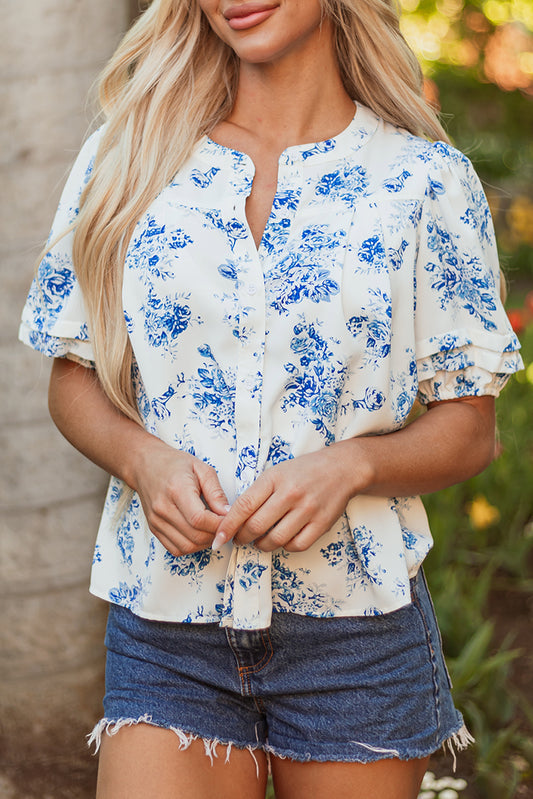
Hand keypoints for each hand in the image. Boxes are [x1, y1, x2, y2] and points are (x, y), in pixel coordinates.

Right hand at [131, 439, 229, 556]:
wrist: (146, 465)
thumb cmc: (174, 464)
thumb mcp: (202, 469)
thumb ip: (216, 492)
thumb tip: (228, 513)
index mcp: (177, 489)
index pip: (200, 519)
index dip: (219, 525)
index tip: (230, 520)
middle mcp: (163, 508)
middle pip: (195, 536)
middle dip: (215, 535)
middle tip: (224, 525)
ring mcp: (156, 521)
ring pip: (187, 546)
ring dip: (205, 543)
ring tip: (212, 529)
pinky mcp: (154, 529)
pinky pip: (176, 549)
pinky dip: (191, 546)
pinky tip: (198, 533)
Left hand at [212, 446, 357, 552]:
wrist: (341, 468)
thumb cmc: (304, 471)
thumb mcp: (276, 473)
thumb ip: (257, 493)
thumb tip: (233, 519)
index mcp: (274, 478)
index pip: (243, 506)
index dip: (227, 526)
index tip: (218, 538)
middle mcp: (290, 494)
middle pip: (256, 526)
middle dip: (242, 538)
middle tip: (240, 539)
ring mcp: (307, 510)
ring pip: (275, 539)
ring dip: (262, 545)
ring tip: (260, 540)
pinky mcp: (322, 523)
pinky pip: (296, 545)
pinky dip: (285, 546)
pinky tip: (283, 538)